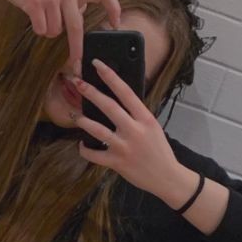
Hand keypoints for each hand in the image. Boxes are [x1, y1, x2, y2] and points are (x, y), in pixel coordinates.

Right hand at [0, 0, 120, 74]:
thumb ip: (70, 0)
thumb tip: (81, 13)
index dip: (113, 8)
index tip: (116, 24)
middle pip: (76, 27)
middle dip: (76, 49)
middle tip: (77, 64)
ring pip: (55, 31)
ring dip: (48, 31)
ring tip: (41, 16)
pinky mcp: (35, 3)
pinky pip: (42, 30)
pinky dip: (37, 29)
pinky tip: (32, 17)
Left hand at [71, 59, 180, 198]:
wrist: (166, 177)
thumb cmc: (159, 151)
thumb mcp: (152, 127)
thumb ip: (137, 115)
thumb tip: (117, 101)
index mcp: (145, 118)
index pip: (126, 92)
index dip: (110, 76)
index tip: (97, 64)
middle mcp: (134, 130)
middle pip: (109, 107)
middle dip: (91, 92)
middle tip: (78, 82)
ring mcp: (124, 147)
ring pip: (98, 130)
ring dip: (83, 121)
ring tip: (75, 115)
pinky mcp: (117, 163)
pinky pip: (95, 155)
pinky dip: (85, 150)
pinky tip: (82, 145)